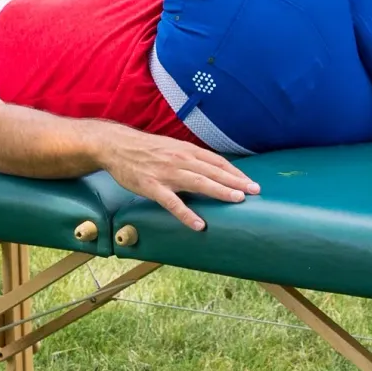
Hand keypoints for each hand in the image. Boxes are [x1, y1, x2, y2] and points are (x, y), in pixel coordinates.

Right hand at [95, 126, 259, 231]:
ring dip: (220, 191)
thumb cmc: (146, 149)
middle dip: (236, 181)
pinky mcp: (152, 187)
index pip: (217, 162)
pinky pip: (172, 203)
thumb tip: (210, 168)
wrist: (117, 146)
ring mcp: (167, 174)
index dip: (235, 172)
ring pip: (198, 183)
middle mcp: (181, 160)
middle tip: (254, 191)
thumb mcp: (172, 147)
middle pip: (213, 171)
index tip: (250, 183)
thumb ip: (190, 157)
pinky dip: (186, 214)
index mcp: (187, 150)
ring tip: (237, 200)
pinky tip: (198, 224)